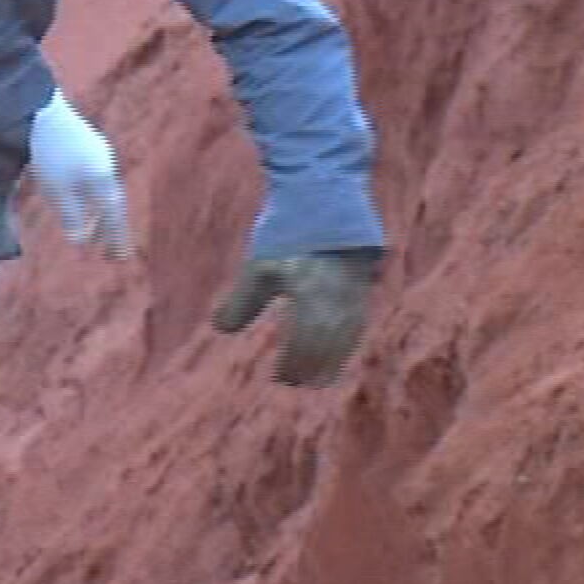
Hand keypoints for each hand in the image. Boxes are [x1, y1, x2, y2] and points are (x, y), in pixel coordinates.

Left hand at [22, 95, 129, 254]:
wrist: (41, 109)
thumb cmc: (49, 152)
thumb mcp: (58, 190)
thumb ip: (72, 215)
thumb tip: (81, 240)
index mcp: (102, 179)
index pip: (113, 216)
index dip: (116, 238)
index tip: (119, 258)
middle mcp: (106, 166)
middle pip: (112, 203)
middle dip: (112, 229)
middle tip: (113, 252)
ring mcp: (97, 152)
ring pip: (104, 190)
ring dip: (102, 213)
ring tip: (98, 230)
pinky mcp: (85, 143)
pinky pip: (96, 178)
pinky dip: (94, 196)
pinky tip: (85, 199)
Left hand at [212, 248, 381, 387]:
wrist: (325, 202)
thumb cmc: (287, 234)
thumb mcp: (259, 268)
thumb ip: (241, 301)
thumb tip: (221, 329)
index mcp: (310, 298)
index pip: (303, 345)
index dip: (292, 365)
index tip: (279, 376)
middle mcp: (337, 302)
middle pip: (326, 349)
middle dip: (310, 368)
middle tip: (293, 382)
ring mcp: (354, 297)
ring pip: (345, 341)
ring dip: (330, 363)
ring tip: (315, 379)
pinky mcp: (362, 291)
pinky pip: (356, 328)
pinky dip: (344, 346)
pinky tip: (335, 353)